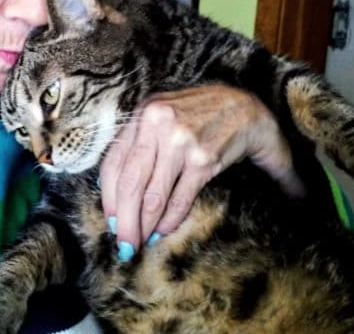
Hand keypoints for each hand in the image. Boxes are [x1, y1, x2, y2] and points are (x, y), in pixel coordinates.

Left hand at [99, 84, 303, 259]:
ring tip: (139, 243)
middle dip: (123, 221)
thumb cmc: (196, 115)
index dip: (108, 198)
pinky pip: (179, 200)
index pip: (113, 164)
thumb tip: (109, 189)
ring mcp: (181, 142)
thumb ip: (137, 144)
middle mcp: (158, 125)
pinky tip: (163, 230)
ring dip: (144, 226)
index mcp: (142, 114)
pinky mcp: (203, 160)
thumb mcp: (162, 117)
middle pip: (129, 184)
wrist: (244, 109)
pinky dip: (169, 221)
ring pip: (153, 196)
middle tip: (122, 245)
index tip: (110, 220)